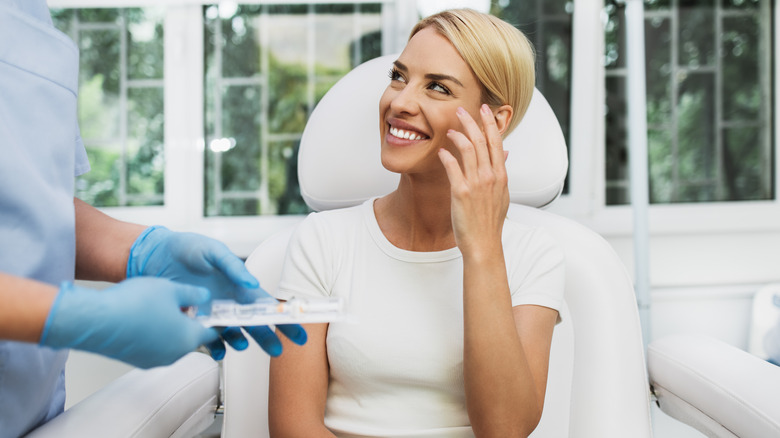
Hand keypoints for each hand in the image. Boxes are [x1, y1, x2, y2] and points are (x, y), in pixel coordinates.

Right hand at [39, 278, 217, 368]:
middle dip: (190, 321)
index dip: (216, 320)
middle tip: (184, 304)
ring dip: (171, 328)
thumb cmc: (133, 304)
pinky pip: (153, 347)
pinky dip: (154, 335)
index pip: (213, 332)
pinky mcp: (137, 360)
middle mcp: (174, 354)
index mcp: (188, 338)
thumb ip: (194, 294)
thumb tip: (204, 297)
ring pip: (172, 343)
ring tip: (159, 307)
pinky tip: (143, 317)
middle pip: (191, 338)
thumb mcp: (172, 289)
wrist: (97, 320)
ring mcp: (154, 360)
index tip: (216, 312)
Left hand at [126, 226, 306, 356]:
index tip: (297, 332)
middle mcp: (230, 302)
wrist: (155, 255)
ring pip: (234, 335)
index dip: (283, 319)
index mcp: (240, 286)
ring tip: (241, 345)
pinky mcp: (195, 321)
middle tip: (277, 351)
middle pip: (255, 325)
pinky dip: (215, 348)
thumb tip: (252, 282)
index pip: (267, 306)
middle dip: (268, 338)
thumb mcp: (213, 251)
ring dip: (240, 342)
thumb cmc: (187, 248)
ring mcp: (213, 314)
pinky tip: (217, 351)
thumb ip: (233, 266)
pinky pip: (208, 340)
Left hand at [438, 104, 509, 255]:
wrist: (484, 244)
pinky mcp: (461, 192)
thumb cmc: (490, 223)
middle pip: (482, 140)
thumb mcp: (502, 196)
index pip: (496, 142)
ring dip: (458, 135)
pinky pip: (453, 167)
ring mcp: (477, 183)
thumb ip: (501, 172)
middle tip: (462, 110)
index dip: (490, 123)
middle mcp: (491, 177)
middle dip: (471, 122)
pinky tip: (442, 151)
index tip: (484, 110)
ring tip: (450, 130)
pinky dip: (447, 156)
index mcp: (501, 176)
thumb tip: (504, 154)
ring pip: (468, 149)